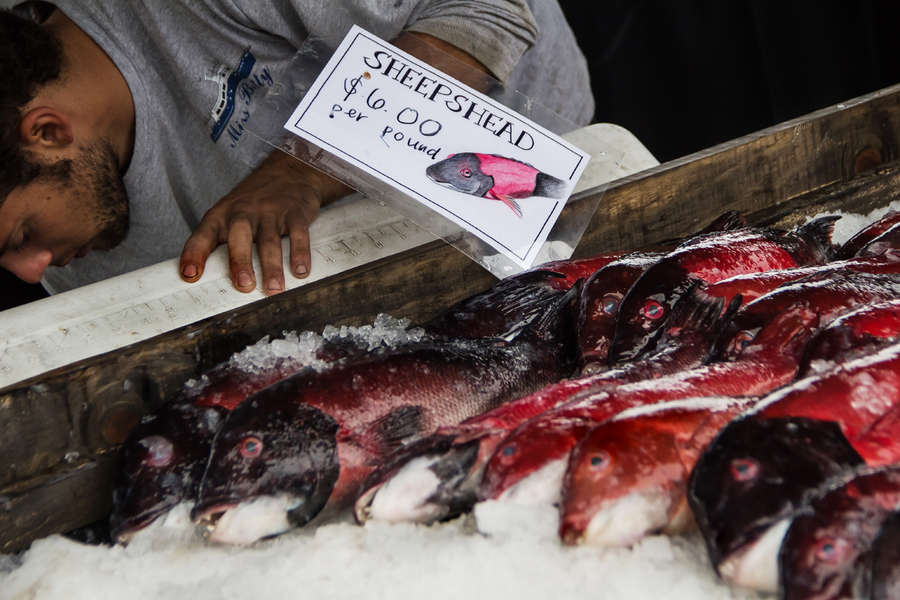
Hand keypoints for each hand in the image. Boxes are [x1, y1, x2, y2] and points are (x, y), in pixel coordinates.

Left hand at [179, 150, 347, 294]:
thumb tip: (211, 281)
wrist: (289, 173)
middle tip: (244, 285)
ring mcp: (271, 212)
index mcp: (221, 216)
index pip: (203, 236)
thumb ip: (221, 243)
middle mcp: (244, 213)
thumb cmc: (253, 205)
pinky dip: (299, 253)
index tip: (189, 275)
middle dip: (240, 261)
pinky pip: (298, 234)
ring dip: (272, 267)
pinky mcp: (295, 213)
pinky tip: (301, 271)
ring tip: (273, 289)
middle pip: (239, 237)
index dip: (194, 255)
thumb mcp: (230, 215)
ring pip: (269, 241)